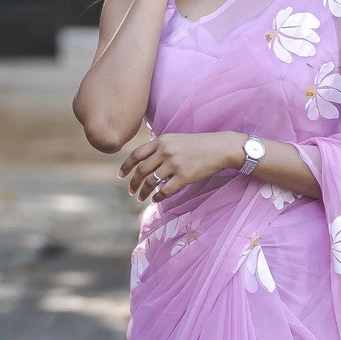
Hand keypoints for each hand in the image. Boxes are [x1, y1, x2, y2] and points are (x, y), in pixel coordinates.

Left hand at [119, 132, 241, 202]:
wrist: (219, 148)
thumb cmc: (197, 144)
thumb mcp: (175, 139)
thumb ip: (160, 148)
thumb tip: (144, 162)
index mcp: (161, 141)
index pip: (136, 155)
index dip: (126, 166)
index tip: (121, 176)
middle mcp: (165, 151)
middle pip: (141, 170)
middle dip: (133, 183)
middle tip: (131, 191)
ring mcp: (174, 164)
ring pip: (151, 182)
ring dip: (143, 192)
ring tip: (141, 198)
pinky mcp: (184, 176)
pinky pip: (165, 191)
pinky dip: (158, 197)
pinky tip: (156, 200)